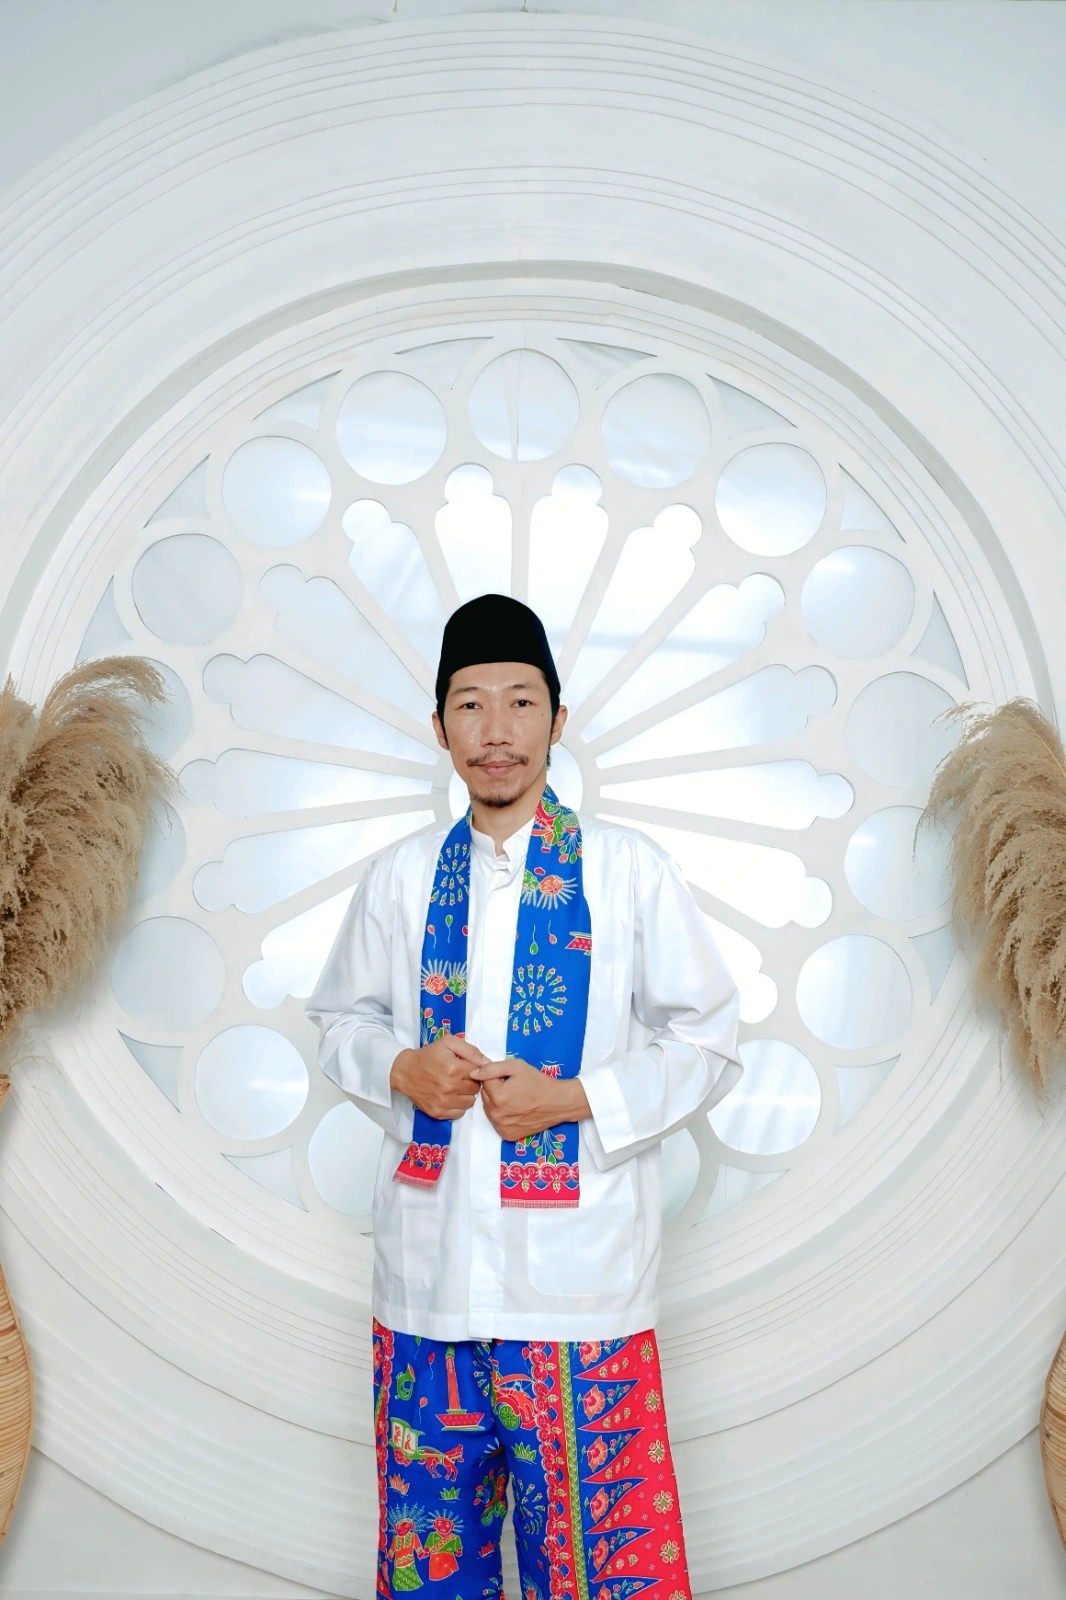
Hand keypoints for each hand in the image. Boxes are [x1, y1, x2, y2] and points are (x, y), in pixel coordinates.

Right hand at [390, 1036, 488, 1120]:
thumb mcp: (448, 1043)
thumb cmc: (428, 1056)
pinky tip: (451, 1096)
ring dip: (466, 1094)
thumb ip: (470, 1050)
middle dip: (471, 1081)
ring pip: (470, 1102)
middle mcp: (450, 1087)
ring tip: (456, 1086)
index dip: (475, 1069)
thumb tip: (487, 1062)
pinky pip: (460, 1113)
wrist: (405, 1072)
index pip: (479, 1073)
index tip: (466, 1067)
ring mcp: (444, 1102)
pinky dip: (458, 1105)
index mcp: (454, 1069)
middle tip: (460, 1076)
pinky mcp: (438, 1112)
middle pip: (476, 1088)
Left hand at [471, 1058, 589, 1141]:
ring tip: (515, 1098)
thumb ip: (492, 1068)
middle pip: (485, 1096)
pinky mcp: (507, 1135)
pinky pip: (496, 1121)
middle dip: (495, 1089)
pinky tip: (516, 1110)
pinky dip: (502, 1115)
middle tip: (513, 1087)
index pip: (484, 1082)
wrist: (558, 1102)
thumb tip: (473, 1074)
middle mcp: (497, 1115)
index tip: (510, 1078)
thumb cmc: (538, 1082)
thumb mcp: (516, 1067)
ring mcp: (502, 1127)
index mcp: (498, 1097)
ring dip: (497, 1102)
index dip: (497, 1077)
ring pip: (489, 1109)